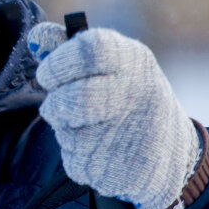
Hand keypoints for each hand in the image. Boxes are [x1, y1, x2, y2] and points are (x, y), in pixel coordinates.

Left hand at [27, 22, 200, 208]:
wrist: (172, 149)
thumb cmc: (128, 94)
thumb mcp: (110, 63)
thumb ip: (69, 49)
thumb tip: (35, 37)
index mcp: (132, 60)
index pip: (89, 51)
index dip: (57, 63)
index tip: (46, 75)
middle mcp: (137, 95)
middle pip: (77, 98)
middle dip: (56, 103)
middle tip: (55, 104)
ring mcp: (131, 135)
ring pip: (69, 134)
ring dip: (65, 130)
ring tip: (89, 126)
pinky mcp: (120, 170)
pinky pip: (75, 161)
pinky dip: (78, 155)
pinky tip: (101, 149)